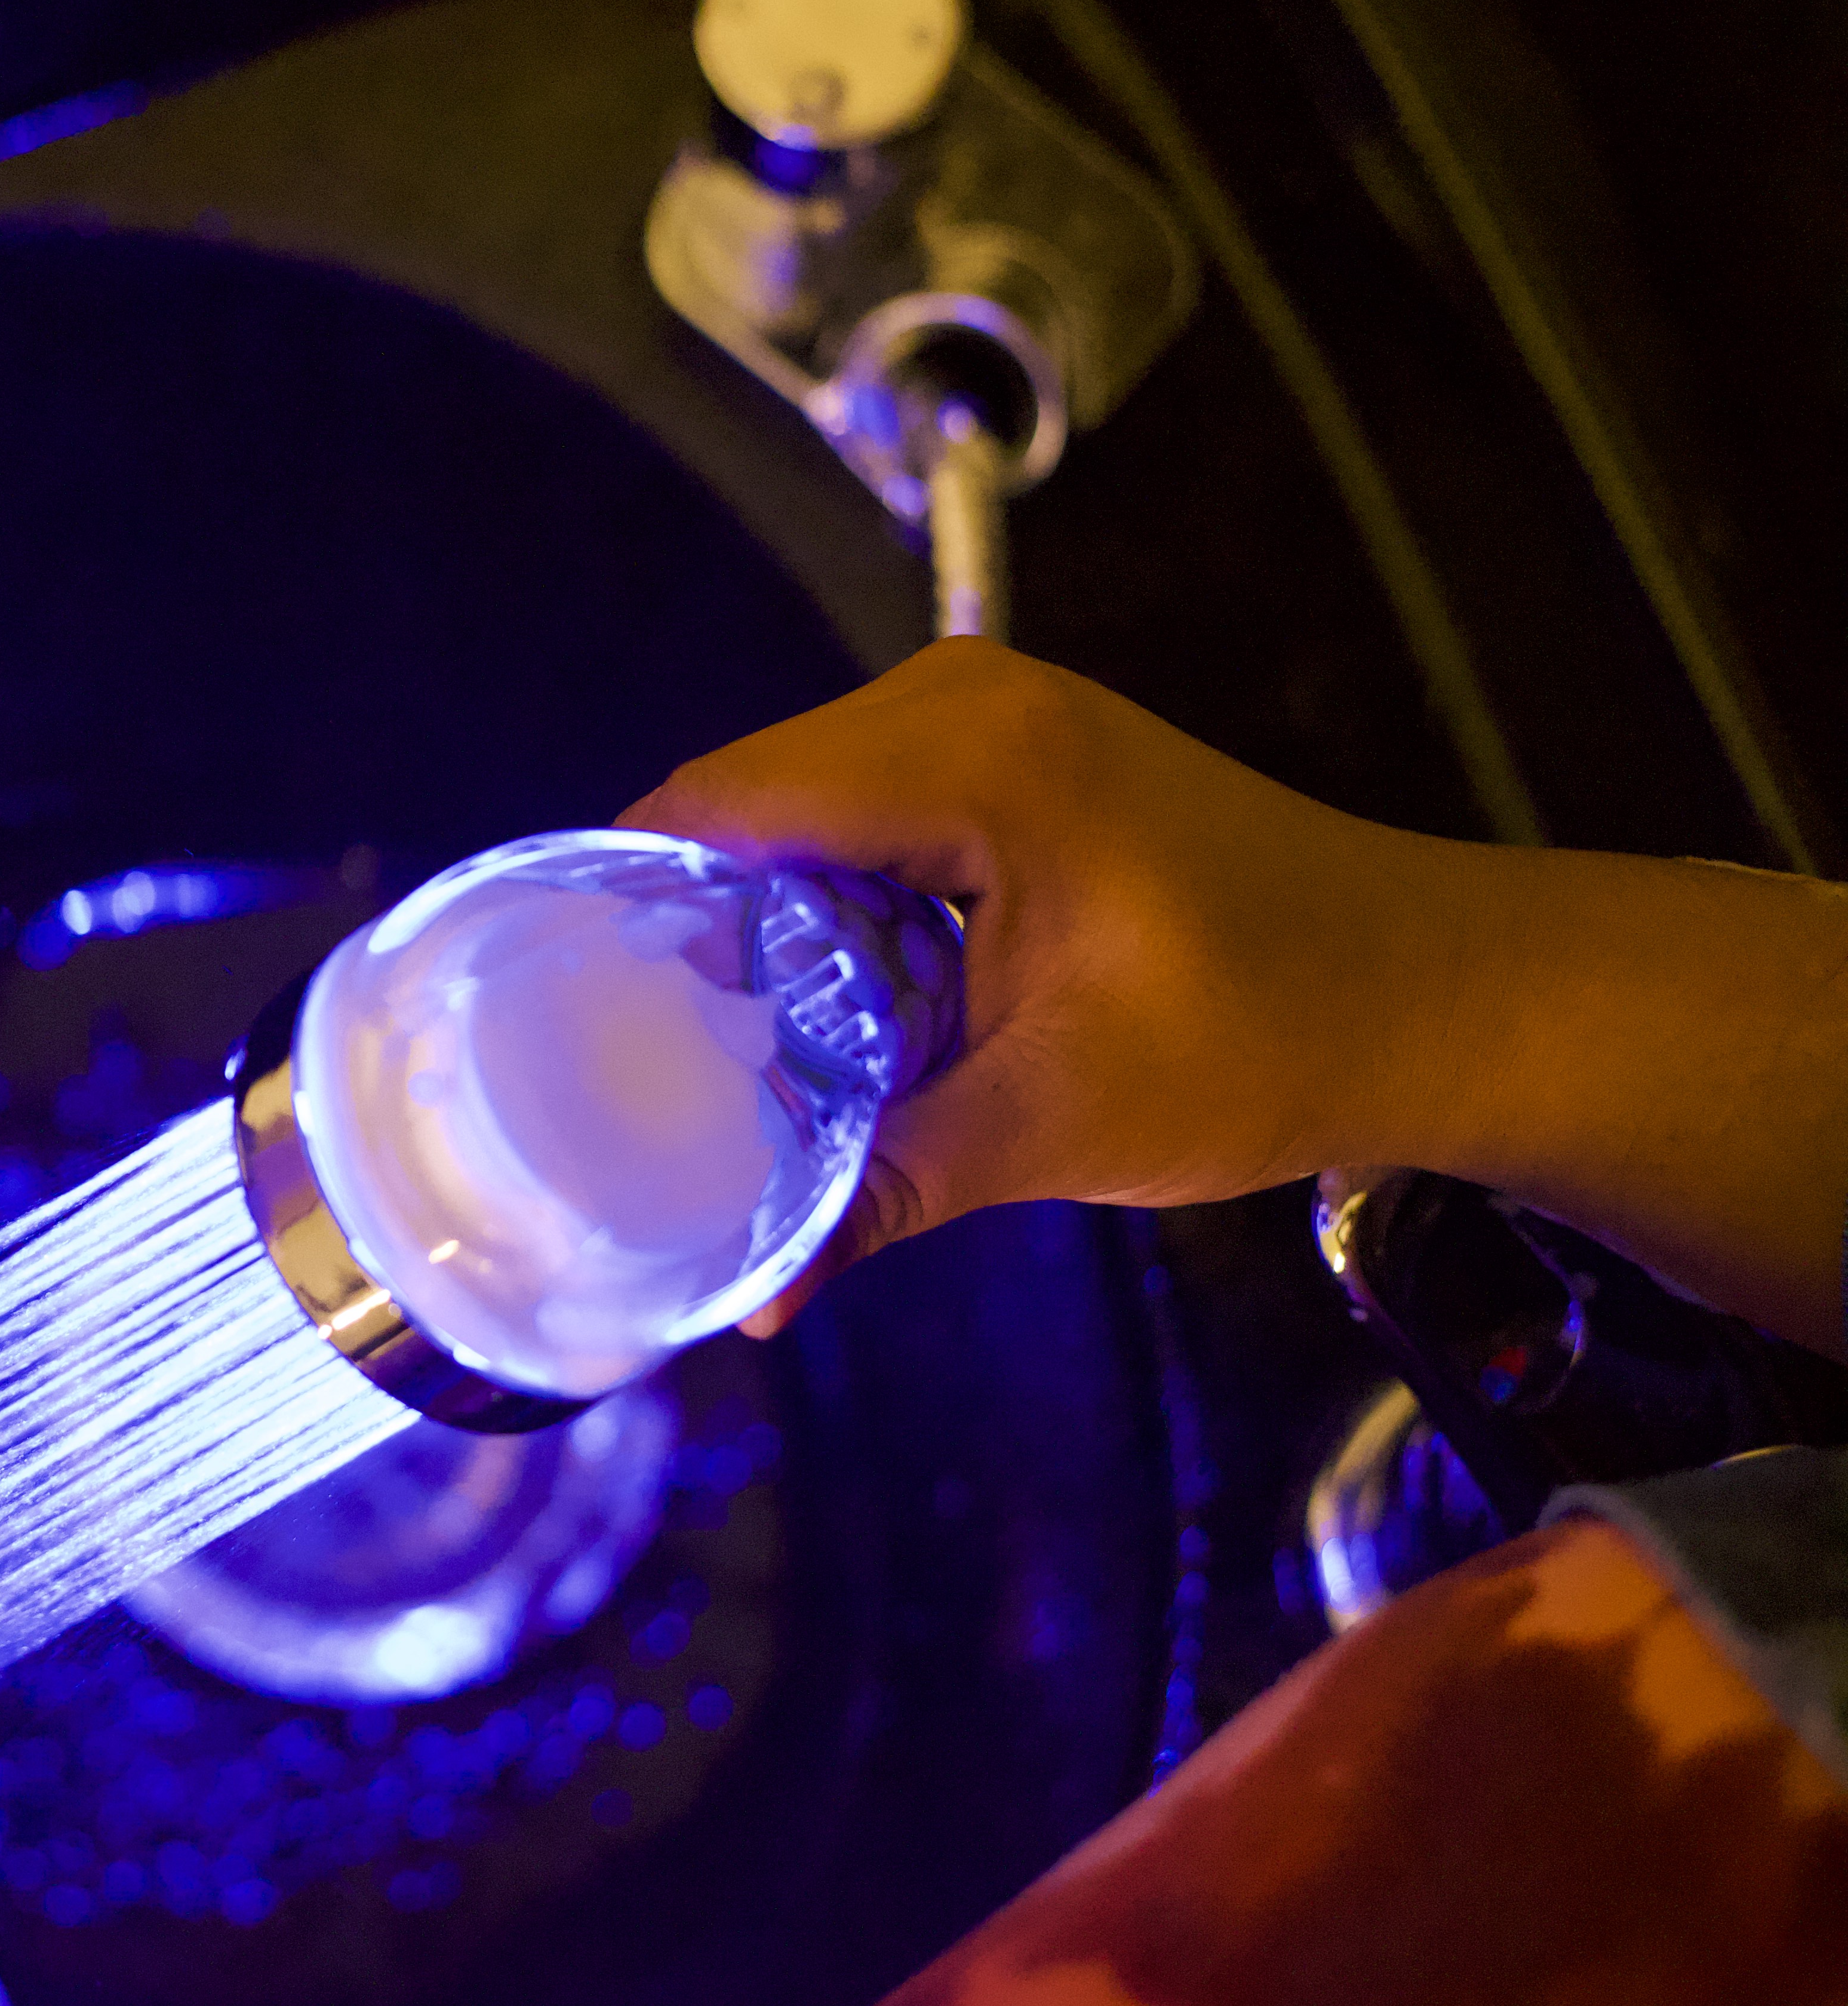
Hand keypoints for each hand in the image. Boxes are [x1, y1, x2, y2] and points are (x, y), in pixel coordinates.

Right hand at [622, 639, 1486, 1332]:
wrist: (1438, 993)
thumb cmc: (1271, 1037)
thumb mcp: (1052, 1127)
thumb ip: (879, 1193)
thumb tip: (751, 1304)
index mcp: (968, 759)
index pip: (718, 804)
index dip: (629, 903)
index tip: (566, 1010)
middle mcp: (966, 701)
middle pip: (740, 800)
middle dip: (687, 926)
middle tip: (643, 1060)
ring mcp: (993, 713)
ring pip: (794, 805)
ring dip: (759, 917)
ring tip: (728, 1044)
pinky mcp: (1014, 752)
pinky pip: (860, 806)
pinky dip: (827, 895)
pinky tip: (823, 1000)